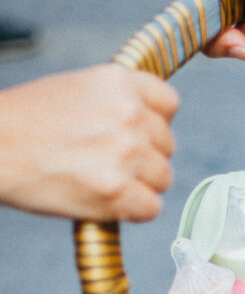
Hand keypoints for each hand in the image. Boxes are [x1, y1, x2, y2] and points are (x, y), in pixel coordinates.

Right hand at [0, 64, 177, 220]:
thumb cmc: (27, 123)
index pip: (169, 104)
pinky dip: (131, 211)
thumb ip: (117, 102)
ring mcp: (125, 152)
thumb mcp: (76, 89)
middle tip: (104, 162)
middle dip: (142, 158)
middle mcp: (129, 113)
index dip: (153, 123)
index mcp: (119, 82)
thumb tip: (149, 125)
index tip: (133, 133)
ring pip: (162, 179)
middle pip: (167, 146)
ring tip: (100, 179)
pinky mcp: (117, 189)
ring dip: (138, 186)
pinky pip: (151, 208)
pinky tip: (104, 200)